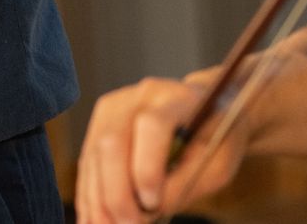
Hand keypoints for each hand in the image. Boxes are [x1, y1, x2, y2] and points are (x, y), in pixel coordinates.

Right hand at [76, 74, 243, 223]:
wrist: (208, 108)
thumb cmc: (217, 137)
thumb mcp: (217, 164)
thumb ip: (183, 184)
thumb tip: (146, 212)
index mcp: (176, 98)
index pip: (152, 125)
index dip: (147, 166)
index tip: (151, 203)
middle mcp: (140, 95)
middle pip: (113, 142)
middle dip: (116, 192)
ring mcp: (115, 107)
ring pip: (95, 154)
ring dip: (97, 198)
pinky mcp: (101, 122)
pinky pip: (89, 161)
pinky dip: (89, 193)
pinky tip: (93, 218)